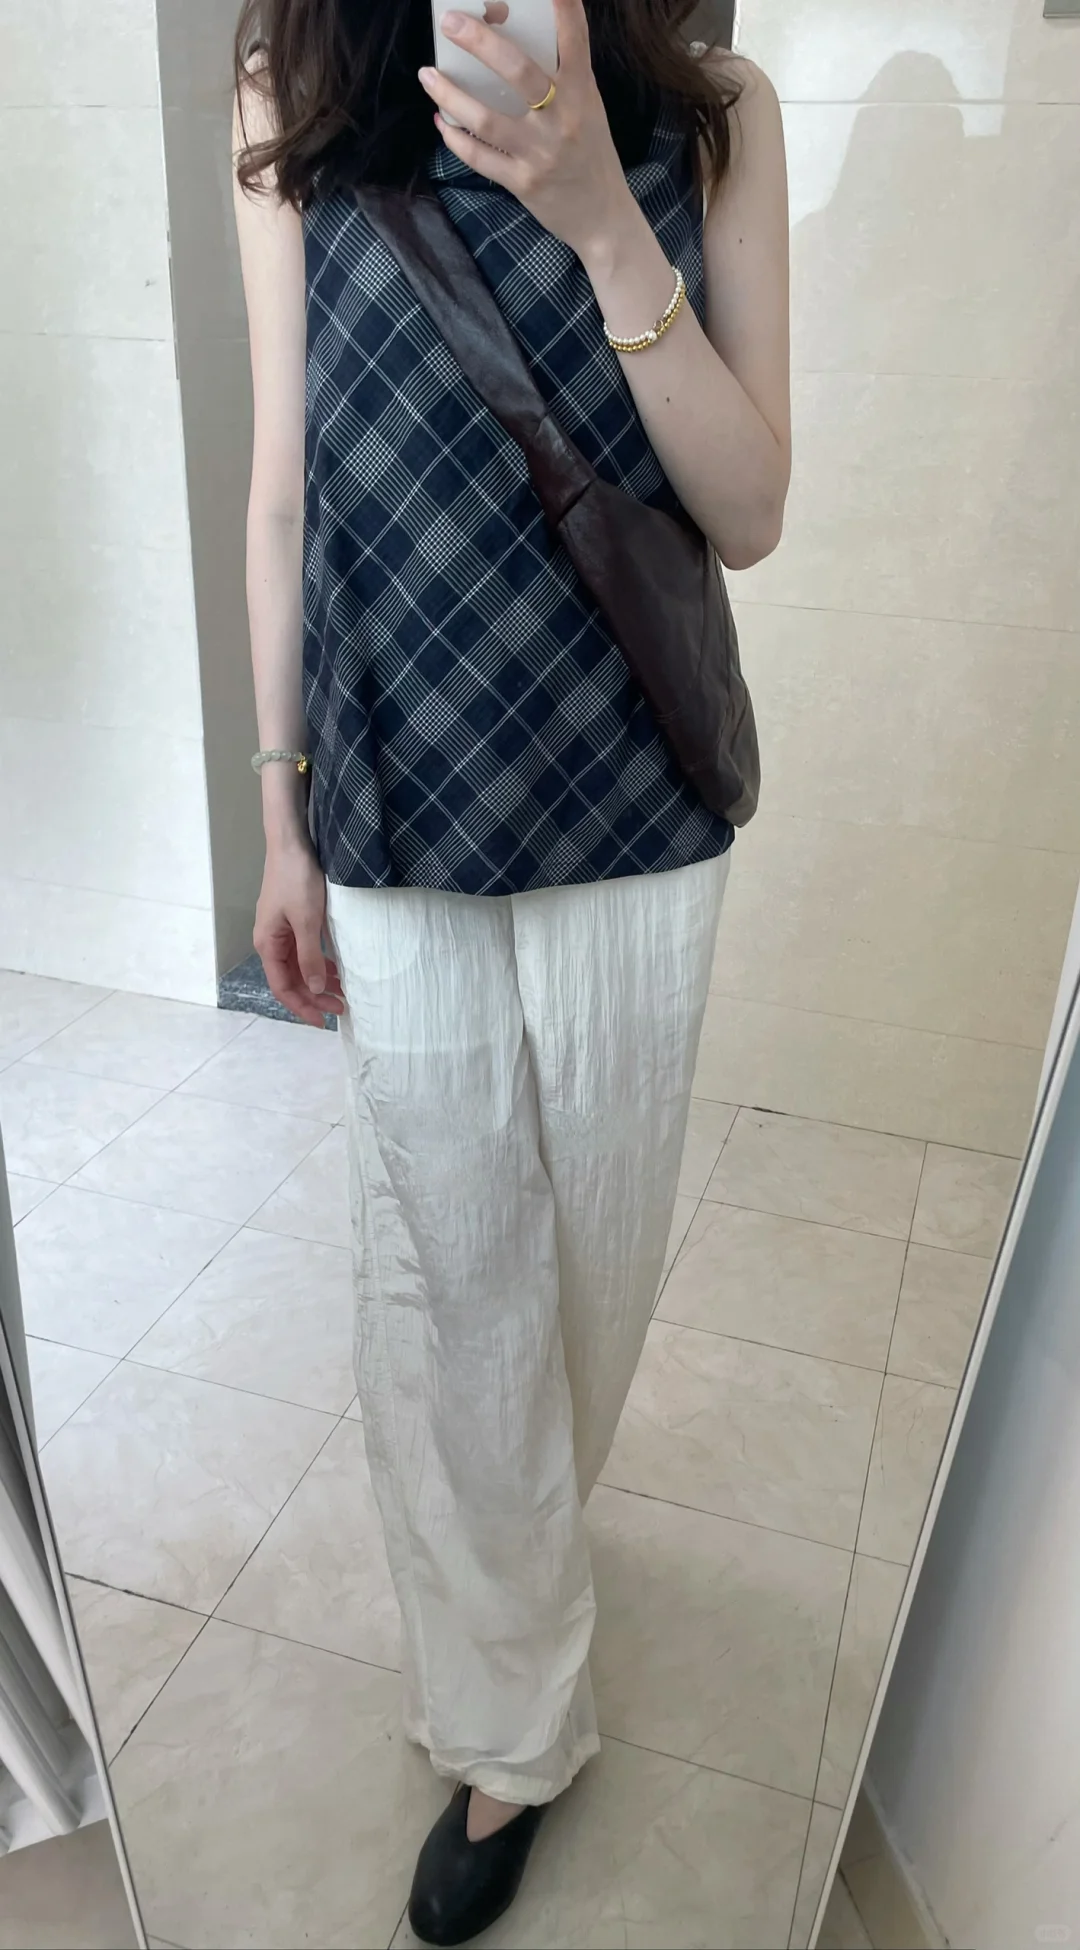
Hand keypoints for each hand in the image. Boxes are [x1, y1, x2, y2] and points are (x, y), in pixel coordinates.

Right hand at [254, 839, 344, 1028]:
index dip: (301, 1007)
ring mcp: (282, 930)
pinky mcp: (293, 919)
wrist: (292, 842)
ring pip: (299, 966)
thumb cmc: (297, 880)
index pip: (282, 987)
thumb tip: (314, 990)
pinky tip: (336, 968)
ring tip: (343, 992)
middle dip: (314, 997)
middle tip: (341, 1008)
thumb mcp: (308, 921)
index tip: (323, 1021)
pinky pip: (305, 951)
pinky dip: (319, 963)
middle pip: (291, 980)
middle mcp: (271, 941)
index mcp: (268, 944)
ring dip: (318, 981)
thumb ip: (310, 957)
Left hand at [419, 0, 637, 263]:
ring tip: (427, 74)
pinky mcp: (522, 182)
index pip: (575, 42)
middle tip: (450, 21)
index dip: (564, 8)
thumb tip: (511, 44)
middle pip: (518, 72)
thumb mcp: (588, 110)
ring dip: (450, 94)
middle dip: (480, 42)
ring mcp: (540, 154)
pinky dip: (454, 137)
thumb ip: (561, 78)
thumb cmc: (591, 156)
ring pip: (486, 119)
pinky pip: (479, 157)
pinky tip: (440, 119)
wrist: (602, 218)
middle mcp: (562, 120)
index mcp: (582, 94)